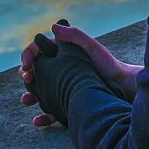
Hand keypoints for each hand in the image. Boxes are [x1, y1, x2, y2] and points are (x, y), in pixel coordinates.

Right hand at [18, 20, 140, 127]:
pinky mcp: (66, 105)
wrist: (122, 89)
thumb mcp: (93, 48)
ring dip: (29, 96)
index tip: (26, 66)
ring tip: (27, 100)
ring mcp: (62, 88)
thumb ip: (75, 35)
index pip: (38, 51)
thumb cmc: (109, 66)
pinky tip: (38, 120)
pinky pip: (50, 112)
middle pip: (35, 71)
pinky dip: (41, 117)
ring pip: (39, 92)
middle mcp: (59, 71)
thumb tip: (53, 27)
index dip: (28, 56)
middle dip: (26, 76)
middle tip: (28, 80)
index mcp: (62, 54)